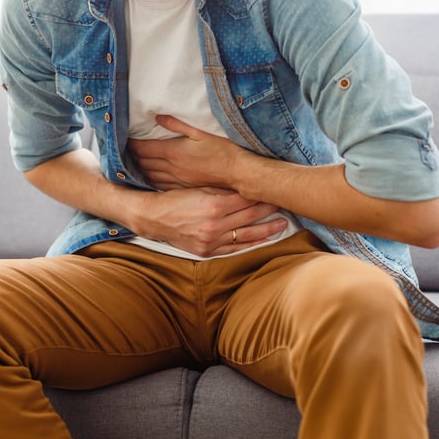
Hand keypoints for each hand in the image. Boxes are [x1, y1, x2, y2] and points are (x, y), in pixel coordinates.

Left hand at [129, 115, 244, 190]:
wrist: (237, 172)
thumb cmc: (222, 150)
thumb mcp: (200, 132)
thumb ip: (177, 125)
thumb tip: (158, 118)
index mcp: (173, 151)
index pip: (144, 148)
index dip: (131, 144)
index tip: (124, 139)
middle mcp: (171, 167)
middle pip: (143, 162)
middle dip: (131, 156)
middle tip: (124, 150)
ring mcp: (176, 179)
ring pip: (149, 175)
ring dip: (139, 169)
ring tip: (132, 163)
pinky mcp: (183, 187)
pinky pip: (160, 185)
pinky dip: (150, 180)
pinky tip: (148, 177)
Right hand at [134, 187, 288, 256]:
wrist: (154, 218)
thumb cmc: (175, 199)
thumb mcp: (197, 188)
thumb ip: (221, 189)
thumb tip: (244, 187)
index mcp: (213, 205)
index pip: (246, 199)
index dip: (262, 194)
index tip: (274, 190)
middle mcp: (215, 225)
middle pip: (250, 216)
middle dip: (269, 210)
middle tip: (284, 204)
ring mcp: (212, 240)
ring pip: (246, 236)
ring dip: (266, 230)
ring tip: (282, 225)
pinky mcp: (207, 251)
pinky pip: (233, 250)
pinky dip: (249, 245)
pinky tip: (262, 241)